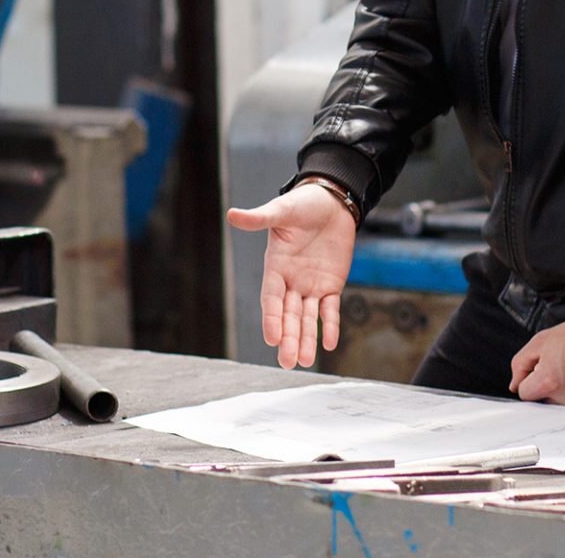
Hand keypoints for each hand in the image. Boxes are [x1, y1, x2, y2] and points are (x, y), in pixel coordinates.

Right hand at [225, 182, 356, 368]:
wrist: (331, 201)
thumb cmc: (302, 203)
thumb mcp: (282, 210)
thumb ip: (259, 218)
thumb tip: (232, 214)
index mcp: (275, 266)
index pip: (272, 298)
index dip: (272, 318)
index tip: (273, 339)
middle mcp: (291, 281)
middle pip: (288, 315)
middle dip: (288, 338)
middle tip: (288, 363)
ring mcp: (311, 285)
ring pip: (307, 317)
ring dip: (306, 339)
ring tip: (304, 361)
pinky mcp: (331, 284)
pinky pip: (330, 309)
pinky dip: (330, 325)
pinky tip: (329, 344)